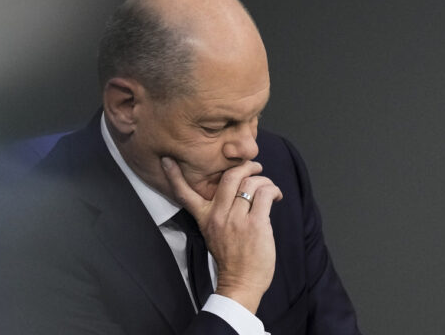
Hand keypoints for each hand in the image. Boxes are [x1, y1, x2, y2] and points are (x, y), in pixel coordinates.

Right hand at [161, 157, 282, 313]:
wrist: (241, 284)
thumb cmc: (231, 258)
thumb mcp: (213, 233)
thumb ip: (218, 211)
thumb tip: (235, 189)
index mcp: (205, 217)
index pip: (185, 194)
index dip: (174, 176)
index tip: (167, 160)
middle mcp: (218, 216)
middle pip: (230, 176)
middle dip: (246, 166)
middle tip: (256, 167)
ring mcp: (236, 220)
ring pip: (251, 183)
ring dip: (264, 181)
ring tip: (269, 188)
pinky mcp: (255, 224)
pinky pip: (265, 194)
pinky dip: (273, 190)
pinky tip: (276, 196)